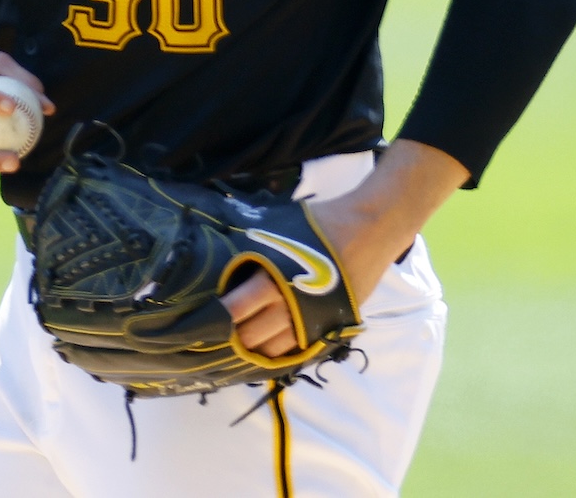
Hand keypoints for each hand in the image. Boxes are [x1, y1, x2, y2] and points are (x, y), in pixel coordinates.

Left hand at [227, 139, 467, 356]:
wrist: (372, 228)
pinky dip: (280, 350)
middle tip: (224, 325)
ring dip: (256, 346)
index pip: (236, 311)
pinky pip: (297, 351)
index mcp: (276, 278)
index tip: (203, 315)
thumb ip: (253, 247)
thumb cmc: (323, 223)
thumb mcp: (281, 228)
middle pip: (251, 338)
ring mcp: (313, 321)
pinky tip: (270, 341)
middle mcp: (292, 306)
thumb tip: (220, 250)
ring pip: (273, 351)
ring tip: (246, 335)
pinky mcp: (330, 327)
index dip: (217, 316)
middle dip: (234, 334)